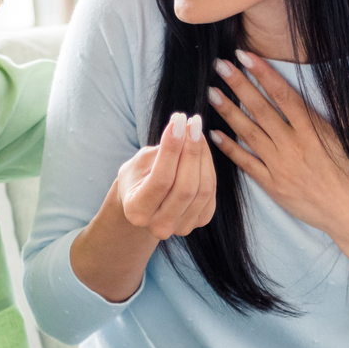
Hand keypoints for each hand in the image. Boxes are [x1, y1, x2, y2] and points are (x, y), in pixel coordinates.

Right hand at [69, 112, 216, 303]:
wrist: (145, 204)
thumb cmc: (138, 178)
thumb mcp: (139, 163)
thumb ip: (160, 151)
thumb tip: (183, 126)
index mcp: (137, 212)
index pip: (161, 179)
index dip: (172, 148)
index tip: (178, 120)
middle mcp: (159, 226)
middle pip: (186, 187)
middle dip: (192, 150)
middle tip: (193, 121)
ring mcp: (182, 227)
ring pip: (203, 188)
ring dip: (203, 155)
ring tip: (195, 131)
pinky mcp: (199, 221)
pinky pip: (211, 191)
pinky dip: (208, 166)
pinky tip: (200, 149)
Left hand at [205, 51, 348, 247]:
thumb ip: (339, 109)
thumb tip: (331, 79)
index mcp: (313, 130)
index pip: (282, 94)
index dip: (263, 73)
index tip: (245, 56)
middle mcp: (293, 145)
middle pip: (260, 109)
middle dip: (238, 85)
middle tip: (220, 66)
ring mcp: (280, 165)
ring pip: (249, 133)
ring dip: (228, 111)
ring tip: (211, 93)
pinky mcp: (272, 185)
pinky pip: (246, 163)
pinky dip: (230, 148)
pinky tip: (215, 134)